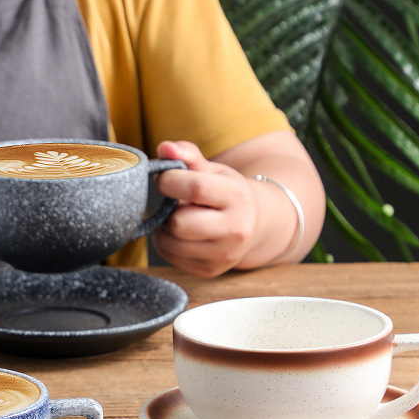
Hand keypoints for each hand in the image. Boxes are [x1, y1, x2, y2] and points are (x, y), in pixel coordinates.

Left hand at [152, 140, 258, 276]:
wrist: (253, 224)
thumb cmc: (226, 193)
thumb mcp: (213, 170)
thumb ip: (187, 155)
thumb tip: (164, 148)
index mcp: (237, 197)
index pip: (195, 188)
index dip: (170, 181)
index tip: (166, 179)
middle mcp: (235, 230)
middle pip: (180, 223)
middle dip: (169, 210)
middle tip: (174, 204)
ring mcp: (223, 255)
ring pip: (170, 243)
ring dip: (164, 228)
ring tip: (178, 218)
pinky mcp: (210, 270)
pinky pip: (170, 257)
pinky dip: (166, 244)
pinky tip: (180, 234)